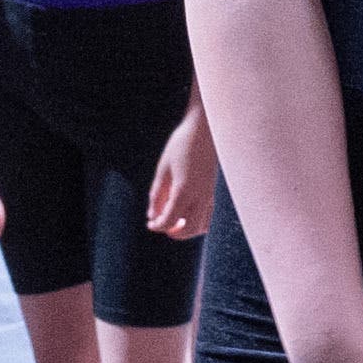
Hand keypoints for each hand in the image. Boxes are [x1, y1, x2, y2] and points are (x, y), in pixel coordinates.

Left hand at [146, 106, 215, 240]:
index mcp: (185, 190)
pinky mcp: (213, 190)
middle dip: (175, 233)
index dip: (158, 226)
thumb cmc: (182, 145)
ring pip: (202, 226)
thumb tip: (152, 215)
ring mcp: (209, 194)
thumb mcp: (163, 169)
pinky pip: (208, 215)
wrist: (205, 129)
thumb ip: (157, 194)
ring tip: (175, 221)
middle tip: (162, 225)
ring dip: (187, 229)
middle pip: (190, 230)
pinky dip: (197, 221)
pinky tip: (186, 212)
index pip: (170, 220)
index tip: (150, 224)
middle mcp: (201, 196)